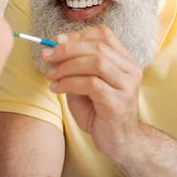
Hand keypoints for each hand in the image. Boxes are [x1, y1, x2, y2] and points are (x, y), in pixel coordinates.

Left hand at [41, 25, 142, 158]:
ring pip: (96, 62)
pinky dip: (70, 83)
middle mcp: (130, 70)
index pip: (104, 35)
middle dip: (67, 49)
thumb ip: (75, 67)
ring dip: (67, 66)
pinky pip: (91, 84)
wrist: (117, 142)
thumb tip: (52, 50)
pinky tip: (57, 89)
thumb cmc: (99, 112)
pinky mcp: (118, 102)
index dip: (78, 35)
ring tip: (50, 75)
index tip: (56, 41)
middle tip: (46, 56)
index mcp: (125, 61)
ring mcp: (127, 86)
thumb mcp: (85, 84)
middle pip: (98, 47)